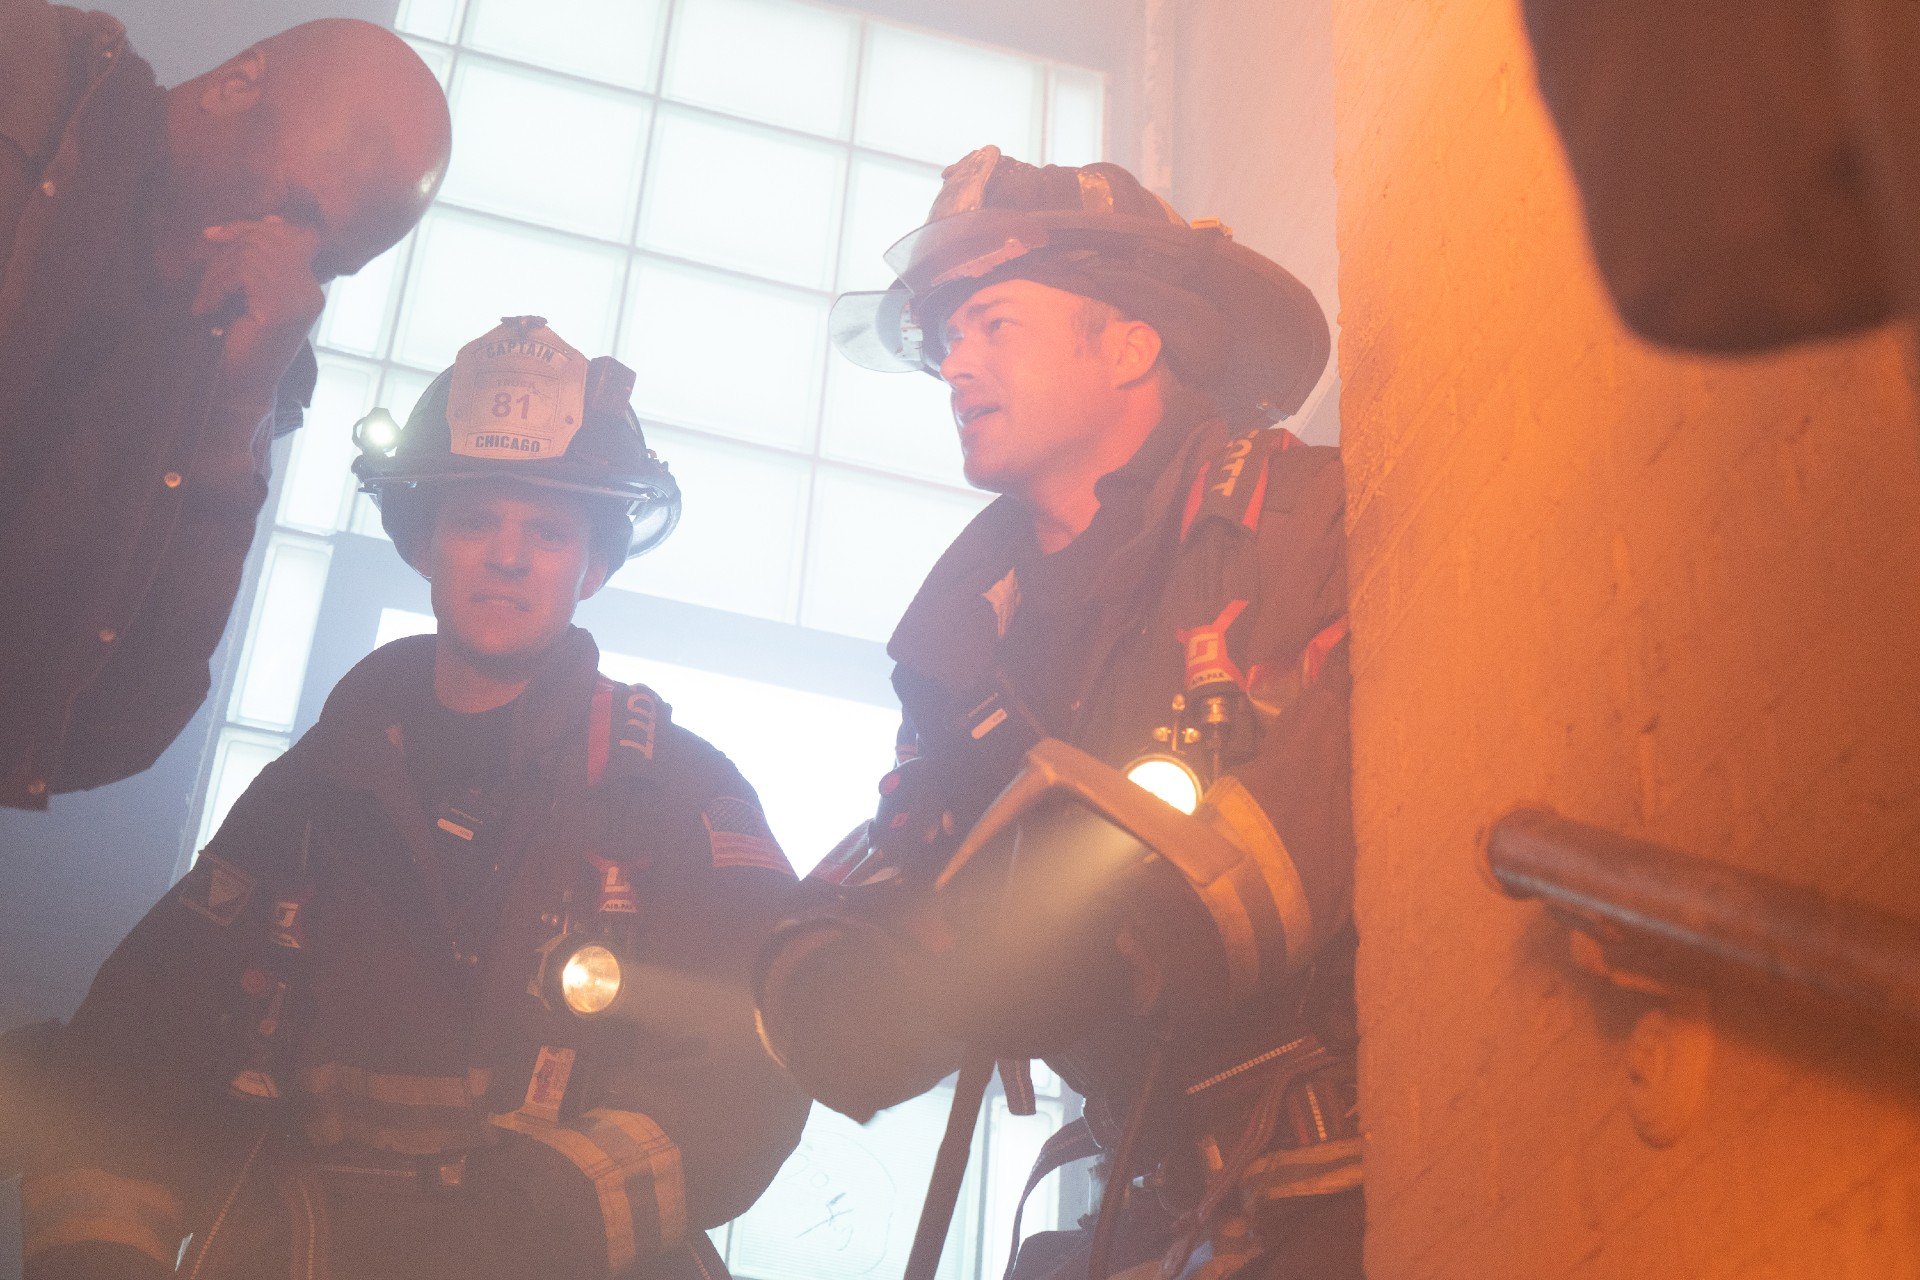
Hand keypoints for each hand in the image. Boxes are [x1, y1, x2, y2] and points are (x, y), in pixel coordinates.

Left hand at [192, 215, 324, 411]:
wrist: (238, 390)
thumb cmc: (239, 343)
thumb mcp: (253, 294)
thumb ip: (261, 262)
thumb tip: (272, 218)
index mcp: (310, 288)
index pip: (290, 234)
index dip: (250, 226)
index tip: (212, 235)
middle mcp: (311, 293)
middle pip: (267, 238)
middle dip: (226, 250)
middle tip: (206, 281)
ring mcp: (299, 301)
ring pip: (249, 254)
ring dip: (215, 275)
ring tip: (205, 303)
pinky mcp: (279, 311)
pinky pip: (241, 272)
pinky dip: (214, 287)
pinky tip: (206, 312)